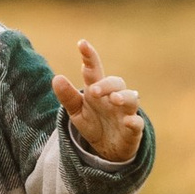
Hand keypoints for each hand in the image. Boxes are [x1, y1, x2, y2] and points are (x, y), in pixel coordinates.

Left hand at [55, 39, 141, 162]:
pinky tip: (128, 121)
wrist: (108, 150)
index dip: (89, 57)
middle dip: (106, 84)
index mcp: (98, 91)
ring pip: (132, 98)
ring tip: (114, 99)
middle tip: (94, 90)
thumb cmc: (94, 124)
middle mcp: (114, 98)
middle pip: (116, 82)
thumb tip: (56, 78)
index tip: (81, 43)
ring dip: (124, 97)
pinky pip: (138, 123)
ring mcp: (125, 112)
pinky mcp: (133, 129)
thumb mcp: (76, 112)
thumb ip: (68, 96)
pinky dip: (134, 121)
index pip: (94, 70)